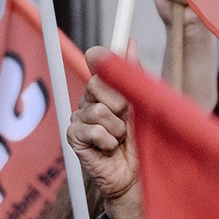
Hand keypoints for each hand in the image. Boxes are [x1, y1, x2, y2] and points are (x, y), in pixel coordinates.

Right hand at [68, 44, 145, 218]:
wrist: (140, 175)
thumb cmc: (145, 141)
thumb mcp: (144, 104)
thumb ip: (132, 75)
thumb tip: (128, 43)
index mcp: (107, 89)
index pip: (97, 62)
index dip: (99, 56)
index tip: (100, 52)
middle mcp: (90, 100)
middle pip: (96, 84)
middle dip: (119, 102)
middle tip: (127, 120)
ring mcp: (79, 119)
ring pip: (96, 109)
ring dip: (116, 127)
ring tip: (120, 139)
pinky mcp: (73, 137)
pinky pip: (89, 129)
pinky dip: (106, 141)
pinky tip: (109, 149)